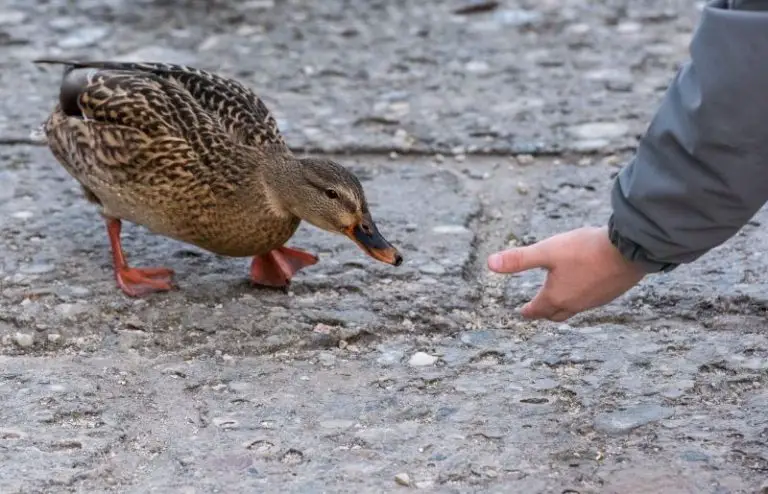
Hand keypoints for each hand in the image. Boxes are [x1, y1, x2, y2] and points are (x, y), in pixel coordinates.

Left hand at [487, 226, 645, 320]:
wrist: (629, 250)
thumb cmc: (586, 250)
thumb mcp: (547, 251)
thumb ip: (519, 259)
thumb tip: (490, 264)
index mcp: (557, 296)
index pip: (537, 309)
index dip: (528, 311)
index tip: (523, 312)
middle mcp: (575, 303)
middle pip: (555, 313)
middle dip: (544, 312)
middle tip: (537, 311)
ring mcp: (595, 300)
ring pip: (574, 309)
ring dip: (563, 307)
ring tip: (558, 300)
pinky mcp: (611, 293)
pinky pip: (590, 301)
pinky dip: (581, 298)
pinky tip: (584, 288)